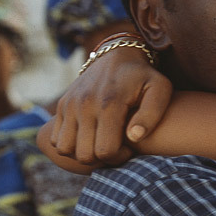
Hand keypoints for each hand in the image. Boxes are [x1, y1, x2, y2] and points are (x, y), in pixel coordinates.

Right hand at [50, 46, 172, 165]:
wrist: (118, 55)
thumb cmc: (144, 78)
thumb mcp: (159, 90)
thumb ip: (151, 114)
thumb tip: (134, 137)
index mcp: (109, 104)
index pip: (105, 151)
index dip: (119, 158)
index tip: (130, 148)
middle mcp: (85, 105)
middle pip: (84, 155)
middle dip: (102, 160)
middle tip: (117, 148)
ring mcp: (70, 105)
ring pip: (65, 149)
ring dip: (83, 154)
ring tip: (101, 145)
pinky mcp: (63, 105)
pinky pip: (56, 139)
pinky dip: (70, 146)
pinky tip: (89, 139)